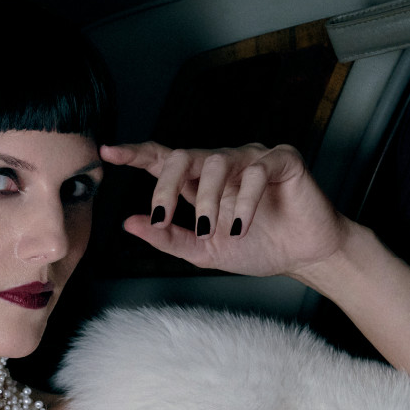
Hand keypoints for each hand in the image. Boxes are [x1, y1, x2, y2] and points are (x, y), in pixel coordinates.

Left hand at [100, 142, 351, 281]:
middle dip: (166, 187)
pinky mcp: (281, 159)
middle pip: (182, 156)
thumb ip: (167, 237)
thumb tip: (129, 224)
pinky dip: (244, 202)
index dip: (135, 154)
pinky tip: (242, 225)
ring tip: (215, 231)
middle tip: (164, 218)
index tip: (108, 152)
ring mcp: (252, 158)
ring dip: (209, 202)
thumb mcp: (201, 251)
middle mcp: (222, 164)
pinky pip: (255, 171)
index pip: (162, 160)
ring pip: (217, 163)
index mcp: (199, 183)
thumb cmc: (254, 247)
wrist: (301, 257)